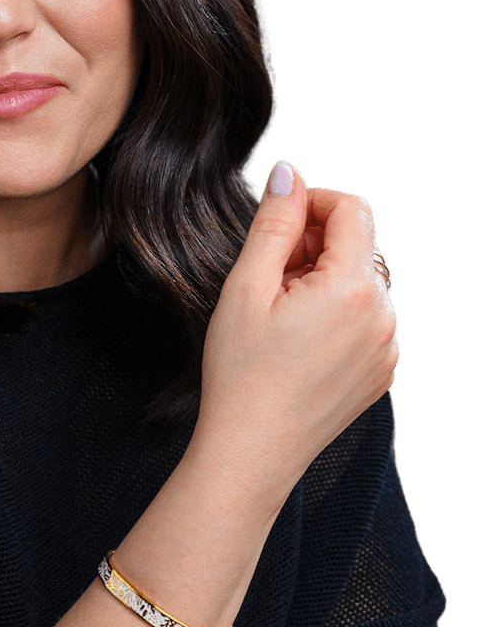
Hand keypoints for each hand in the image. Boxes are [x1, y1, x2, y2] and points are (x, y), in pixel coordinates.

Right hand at [193, 161, 397, 505]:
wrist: (251, 452)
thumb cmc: (240, 374)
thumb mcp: (246, 287)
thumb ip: (274, 223)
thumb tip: (290, 174)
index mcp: (352, 289)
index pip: (353, 210)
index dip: (313, 202)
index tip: (279, 221)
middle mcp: (383, 316)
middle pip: (359, 247)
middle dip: (315, 246)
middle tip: (267, 274)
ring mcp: (387, 349)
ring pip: (362, 284)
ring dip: (324, 281)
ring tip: (279, 313)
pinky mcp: (381, 373)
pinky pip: (366, 321)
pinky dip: (336, 315)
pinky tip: (298, 340)